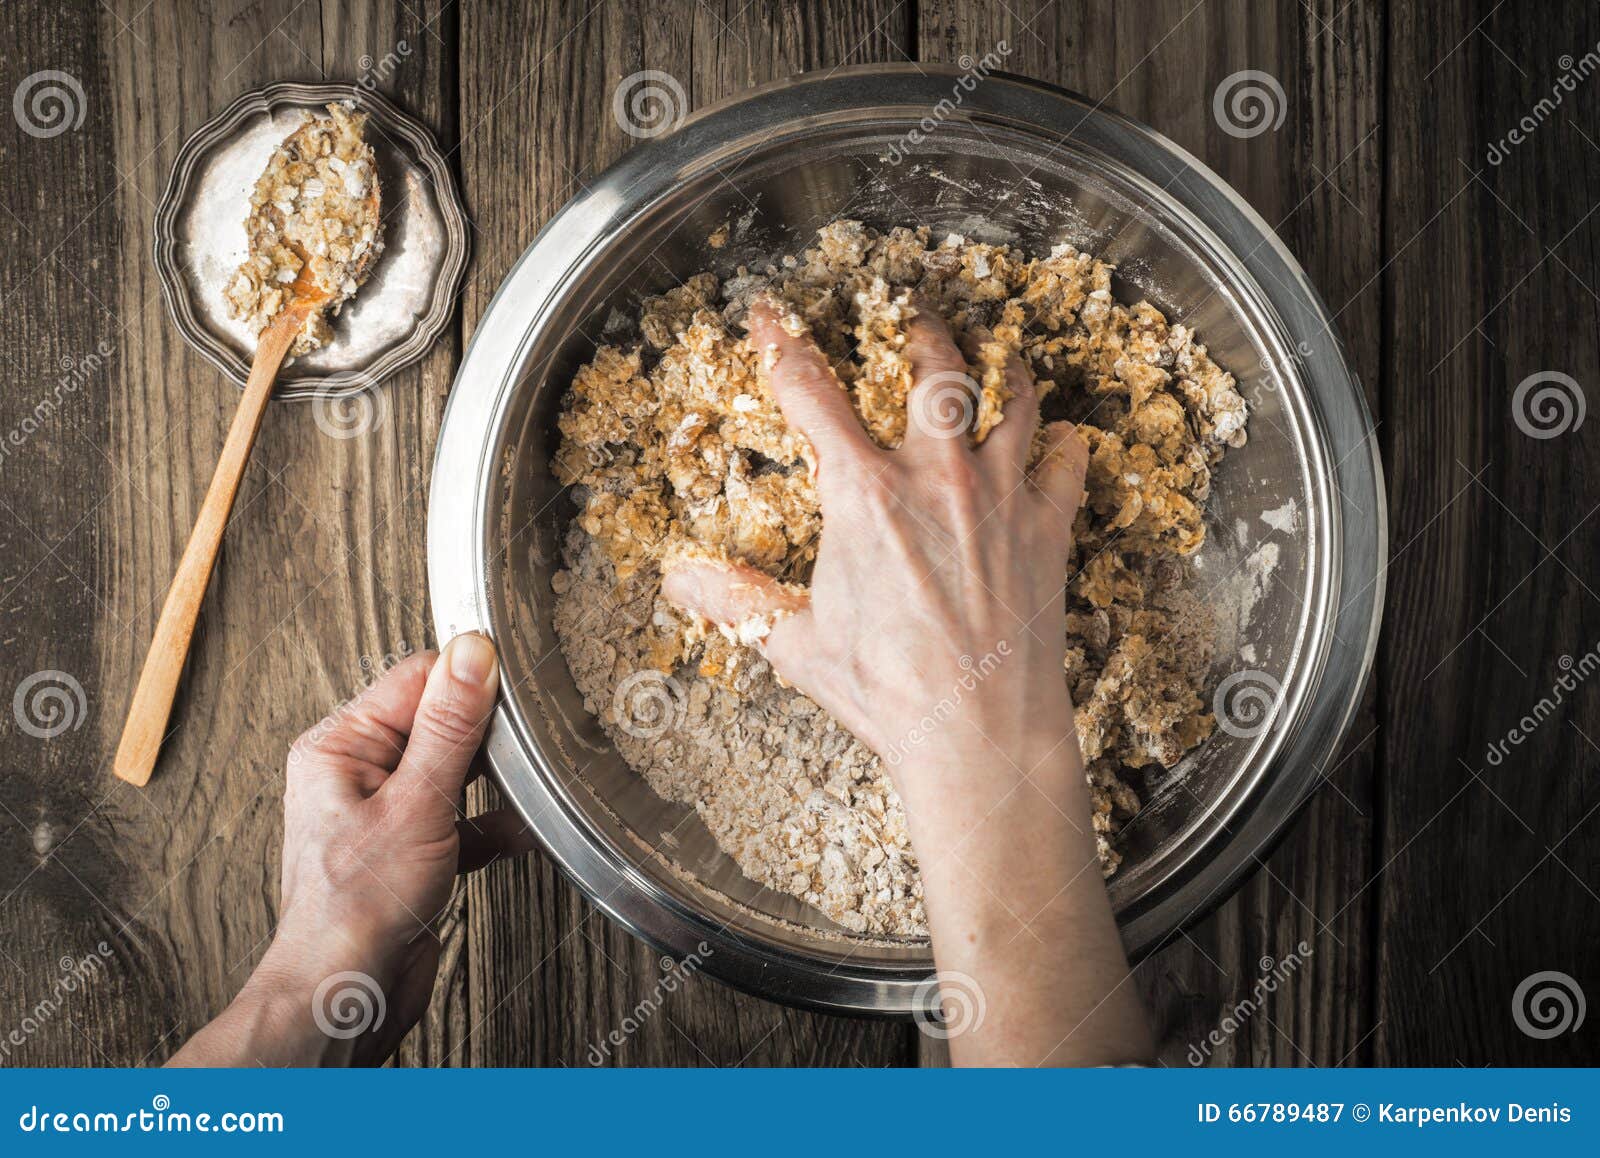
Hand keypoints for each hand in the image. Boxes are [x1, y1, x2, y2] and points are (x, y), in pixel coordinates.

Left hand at [169, 633, 532, 1066]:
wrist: (347, 992)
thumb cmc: (354, 908)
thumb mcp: (415, 801)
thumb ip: (450, 725)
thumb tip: (472, 654)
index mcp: (339, 747)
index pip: (414, 680)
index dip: (467, 679)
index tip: (512, 685)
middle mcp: (356, 775)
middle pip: (437, 723)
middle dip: (485, 734)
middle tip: (526, 739)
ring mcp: (385, 815)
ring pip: (454, 772)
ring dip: (494, 781)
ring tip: (529, 783)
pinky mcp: (412, 852)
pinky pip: (463, 820)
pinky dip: (493, 826)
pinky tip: (522, 831)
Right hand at [664, 301, 1153, 1065]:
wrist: (978, 733)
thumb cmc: (885, 692)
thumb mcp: (795, 643)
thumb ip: (736, 601)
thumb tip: (679, 580)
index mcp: (863, 493)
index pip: (810, 394)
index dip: (782, 347)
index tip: (769, 316)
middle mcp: (936, 476)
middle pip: (934, 370)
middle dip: (922, 334)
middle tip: (916, 320)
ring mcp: (1000, 496)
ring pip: (1010, 400)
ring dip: (1004, 372)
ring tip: (1002, 357)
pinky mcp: (1048, 527)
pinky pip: (1068, 462)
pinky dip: (1066, 446)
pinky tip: (1066, 441)